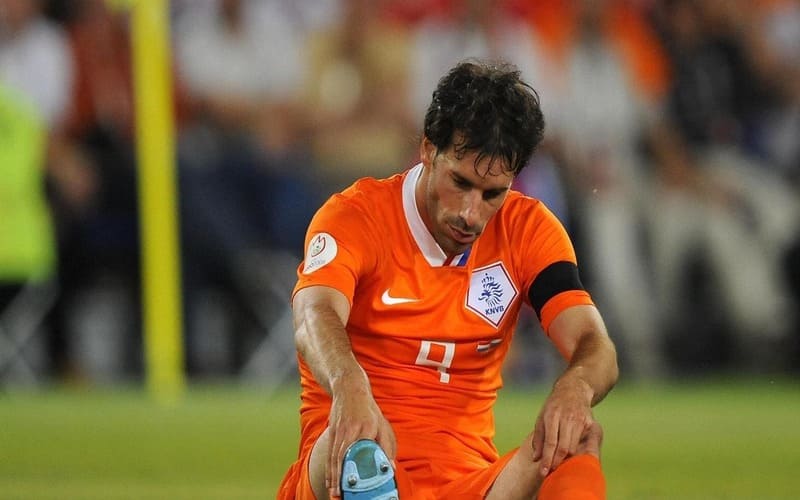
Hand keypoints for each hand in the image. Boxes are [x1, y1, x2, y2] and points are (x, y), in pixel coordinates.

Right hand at [326, 379, 395, 497]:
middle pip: (343, 458)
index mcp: (366, 428)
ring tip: (335, 493)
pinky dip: (329, 469)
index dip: (359, 469)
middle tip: (341, 495)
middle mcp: (350, 430)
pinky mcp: (332, 433)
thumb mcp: (383, 425)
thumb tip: (390, 468)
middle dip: (341, 479)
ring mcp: (339, 432)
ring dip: (333, 477)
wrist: (349, 389)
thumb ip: (387, 447)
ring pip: (334, 458)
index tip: (359, 484)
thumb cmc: (369, 410)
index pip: (362, 451)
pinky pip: (330, 454)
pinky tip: (330, 481)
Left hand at [532, 377, 594, 475]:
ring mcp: (580, 420)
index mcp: (552, 416)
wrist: (574, 390)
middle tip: (551, 473)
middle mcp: (567, 418)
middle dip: (557, 463)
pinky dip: (577, 452)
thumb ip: (538, 438)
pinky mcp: (590, 423)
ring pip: (574, 447)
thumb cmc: (554, 406)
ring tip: (559, 465)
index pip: (550, 442)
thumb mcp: (542, 417)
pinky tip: (571, 456)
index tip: (543, 472)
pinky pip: (583, 443)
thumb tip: (536, 458)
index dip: (547, 459)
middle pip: (563, 447)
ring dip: (566, 459)